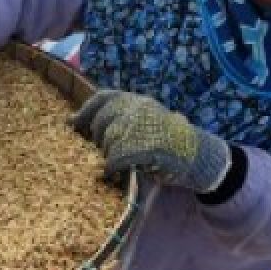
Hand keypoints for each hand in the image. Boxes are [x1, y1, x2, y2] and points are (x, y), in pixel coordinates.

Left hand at [69, 90, 230, 192]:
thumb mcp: (146, 122)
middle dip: (98, 139)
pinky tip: (115, 172)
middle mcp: (138, 108)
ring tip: (118, 163)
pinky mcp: (143, 146)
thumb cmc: (169, 143)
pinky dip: (112, 167)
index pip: (104, 97)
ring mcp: (141, 126)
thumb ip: (121, 120)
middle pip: (101, 122)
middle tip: (107, 152)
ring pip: (108, 141)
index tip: (72, 123)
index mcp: (138, 101)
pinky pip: (116, 157)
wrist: (199, 156)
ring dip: (108, 155)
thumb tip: (80, 123)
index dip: (85, 111)